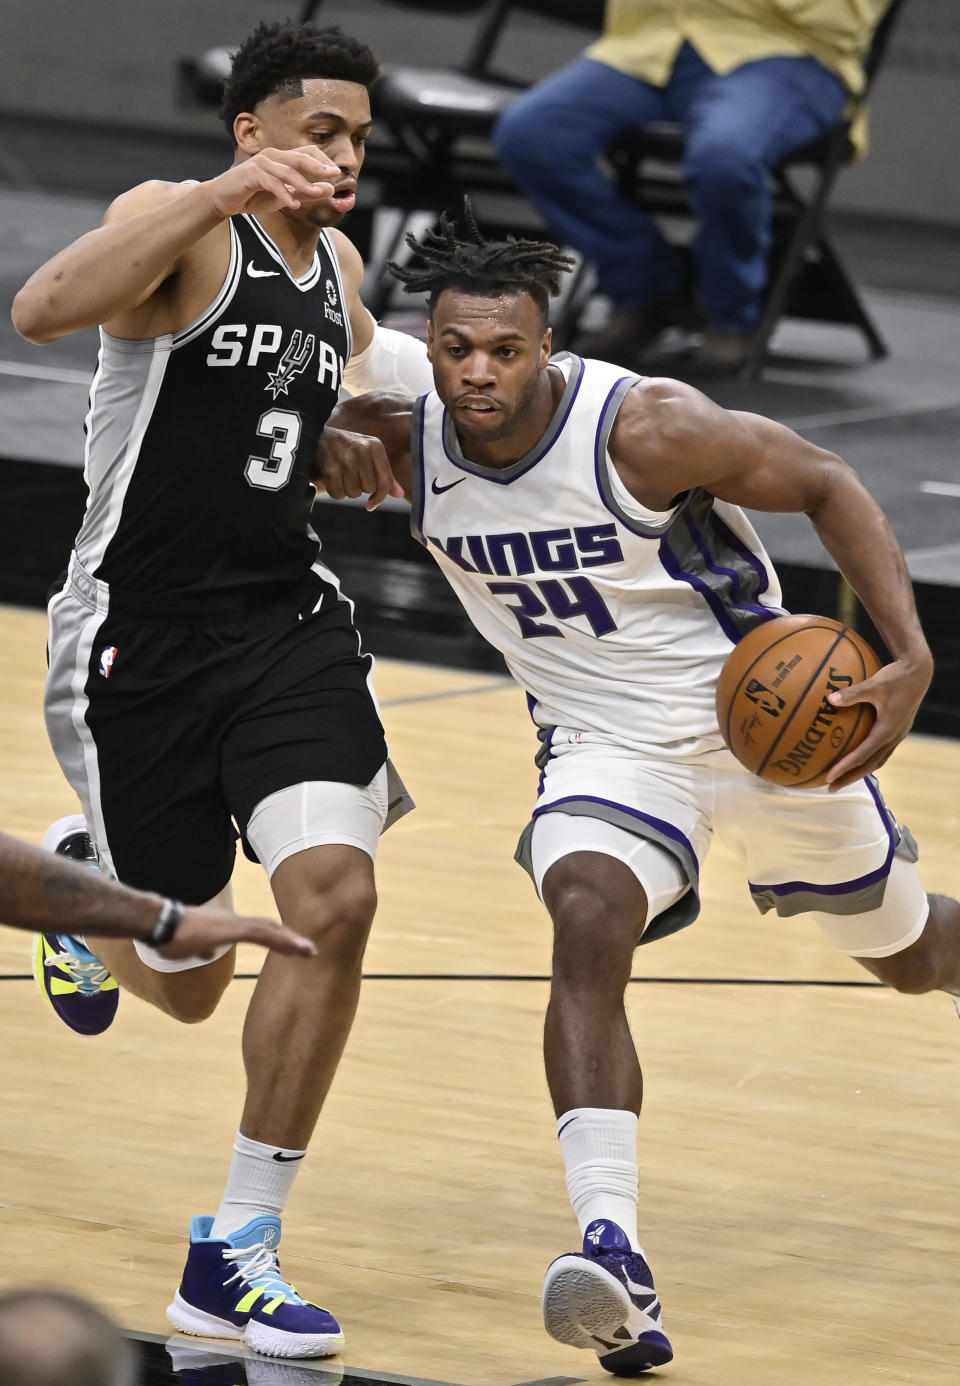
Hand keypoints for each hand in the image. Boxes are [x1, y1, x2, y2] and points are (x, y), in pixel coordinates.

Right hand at [154, 906, 316, 959]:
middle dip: (290, 940)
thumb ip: (203, 948)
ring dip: (290, 941)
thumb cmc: (171, 935)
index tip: (294, 948)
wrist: (160, 923)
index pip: (260, 931)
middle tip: (310, 950)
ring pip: (269, 931)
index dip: (278, 939)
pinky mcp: (230, 929)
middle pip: (270, 929)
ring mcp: (234, 924)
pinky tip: (291, 946)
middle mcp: (235, 921)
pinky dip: (278, 940)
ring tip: (309, 951)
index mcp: (228, 926)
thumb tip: (205, 954)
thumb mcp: (192, 946)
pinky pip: (259, 934)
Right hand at [205, 146, 339, 218]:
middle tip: (334, 174)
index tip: (336, 172)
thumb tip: (330, 190)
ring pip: (287, 171)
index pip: (306, 153)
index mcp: (282, 158)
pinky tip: (293, 205)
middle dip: (318, 166)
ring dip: (303, 183)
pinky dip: (283, 193)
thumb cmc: (254, 196)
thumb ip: (305, 193)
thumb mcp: (285, 197)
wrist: (224, 199)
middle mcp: (273, 156)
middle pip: (299, 157)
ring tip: (317, 193)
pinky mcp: (251, 174)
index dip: (322, 161)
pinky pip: (271, 183)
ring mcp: (261, 164)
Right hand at [314, 425, 403, 510]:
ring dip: (345, 489)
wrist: (310, 436)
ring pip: (354, 494)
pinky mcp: (330, 470)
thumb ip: (384, 474)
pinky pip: (339, 495)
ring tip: (337, 473)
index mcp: (375, 446)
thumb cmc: (341, 447)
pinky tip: (328, 478)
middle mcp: (362, 451)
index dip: (380, 496)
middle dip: (358, 487)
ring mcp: (346, 460)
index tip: (371, 502)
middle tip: (347, 474)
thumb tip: (400, 494)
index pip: (385, 481)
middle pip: (369, 489)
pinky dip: (333, 491)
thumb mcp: (366, 454)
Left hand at [824, 653, 932, 789]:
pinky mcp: (896, 730)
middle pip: (870, 765)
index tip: (829, 777)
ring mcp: (897, 735)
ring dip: (859, 771)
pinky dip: (867, 759)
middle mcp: (893, 736)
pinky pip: (880, 751)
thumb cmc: (896, 677)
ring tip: (841, 778)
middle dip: (850, 778)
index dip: (845, 768)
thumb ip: (852, 693)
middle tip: (830, 787)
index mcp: (887, 730)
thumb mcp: (874, 684)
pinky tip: (854, 757)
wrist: (918, 673)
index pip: (863, 755)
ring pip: (877, 760)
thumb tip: (829, 699)